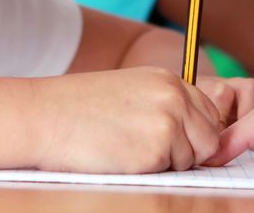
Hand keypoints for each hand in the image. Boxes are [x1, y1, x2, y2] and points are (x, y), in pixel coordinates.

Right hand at [33, 67, 221, 172]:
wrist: (44, 117)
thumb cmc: (78, 109)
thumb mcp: (129, 92)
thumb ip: (164, 105)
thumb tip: (193, 135)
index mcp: (168, 80)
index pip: (209, 114)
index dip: (194, 134)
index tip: (172, 142)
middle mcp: (175, 97)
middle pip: (209, 139)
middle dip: (188, 151)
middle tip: (149, 150)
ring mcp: (168, 123)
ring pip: (191, 159)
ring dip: (167, 163)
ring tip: (128, 148)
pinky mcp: (157, 150)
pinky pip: (170, 173)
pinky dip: (149, 172)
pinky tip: (121, 157)